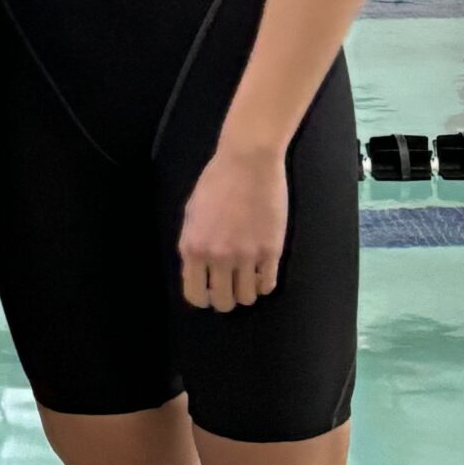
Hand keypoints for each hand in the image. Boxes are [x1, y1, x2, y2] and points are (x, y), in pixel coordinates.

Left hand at [178, 143, 288, 312]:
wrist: (248, 162)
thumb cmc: (216, 181)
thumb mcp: (192, 213)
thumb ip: (193, 244)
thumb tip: (197, 270)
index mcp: (193, 248)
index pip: (194, 295)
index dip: (202, 298)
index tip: (209, 290)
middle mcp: (218, 257)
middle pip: (223, 302)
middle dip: (225, 298)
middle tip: (230, 286)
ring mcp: (246, 256)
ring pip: (248, 298)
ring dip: (246, 292)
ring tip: (247, 277)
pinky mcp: (272, 251)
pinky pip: (268, 285)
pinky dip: (264, 284)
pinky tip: (262, 272)